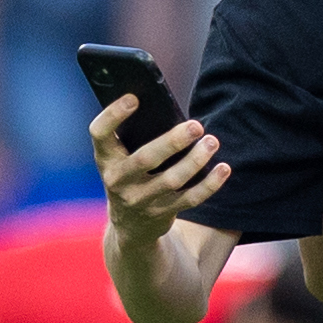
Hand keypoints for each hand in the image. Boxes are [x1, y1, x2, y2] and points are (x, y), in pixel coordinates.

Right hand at [90, 97, 230, 245]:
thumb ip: (136, 137)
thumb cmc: (131, 175)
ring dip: (196, 160)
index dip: (112, 115)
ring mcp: (139, 199)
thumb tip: (171, 111)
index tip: (133, 98)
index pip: (99, 133)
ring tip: (212, 142)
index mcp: (105, 158)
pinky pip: (190, 198)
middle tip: (196, 126)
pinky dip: (209, 184)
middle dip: (173, 141)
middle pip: (145, 159)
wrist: (130, 224)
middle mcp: (117, 180)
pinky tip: (223, 168)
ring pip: (171, 180)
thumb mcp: (122, 158)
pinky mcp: (161, 212)